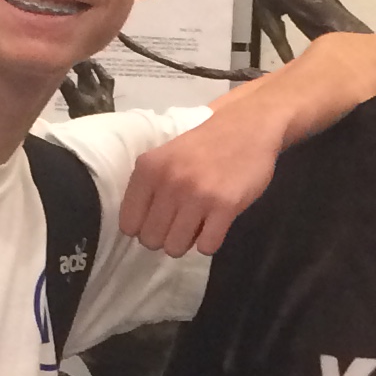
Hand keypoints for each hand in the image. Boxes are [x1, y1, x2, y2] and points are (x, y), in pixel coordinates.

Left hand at [119, 95, 287, 257]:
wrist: (246, 128)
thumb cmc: (203, 146)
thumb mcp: (165, 157)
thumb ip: (149, 188)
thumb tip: (140, 231)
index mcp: (148, 169)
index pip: (128, 224)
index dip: (142, 229)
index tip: (156, 222)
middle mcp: (169, 182)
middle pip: (151, 240)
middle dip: (164, 239)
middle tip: (178, 226)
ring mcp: (198, 195)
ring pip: (176, 247)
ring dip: (185, 243)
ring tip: (195, 227)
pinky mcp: (225, 206)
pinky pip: (207, 246)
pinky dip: (209, 243)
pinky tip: (213, 227)